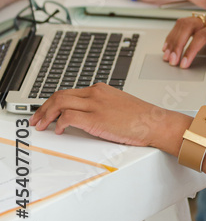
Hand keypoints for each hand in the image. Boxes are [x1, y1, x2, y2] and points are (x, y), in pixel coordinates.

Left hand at [29, 83, 188, 153]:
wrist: (155, 122)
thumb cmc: (141, 118)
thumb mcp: (118, 106)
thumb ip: (101, 107)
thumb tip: (85, 118)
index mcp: (100, 89)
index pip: (68, 92)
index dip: (52, 102)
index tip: (45, 111)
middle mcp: (96, 93)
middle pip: (60, 95)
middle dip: (43, 108)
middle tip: (36, 119)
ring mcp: (96, 105)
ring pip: (61, 103)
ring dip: (46, 115)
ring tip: (41, 126)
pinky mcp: (97, 118)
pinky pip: (69, 117)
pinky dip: (59, 123)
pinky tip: (58, 130)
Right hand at [163, 12, 205, 75]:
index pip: (202, 35)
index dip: (191, 50)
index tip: (184, 63)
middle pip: (190, 25)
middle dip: (178, 43)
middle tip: (172, 60)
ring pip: (185, 23)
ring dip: (174, 39)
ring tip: (167, 55)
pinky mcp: (203, 22)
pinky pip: (186, 25)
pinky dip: (176, 35)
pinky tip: (170, 46)